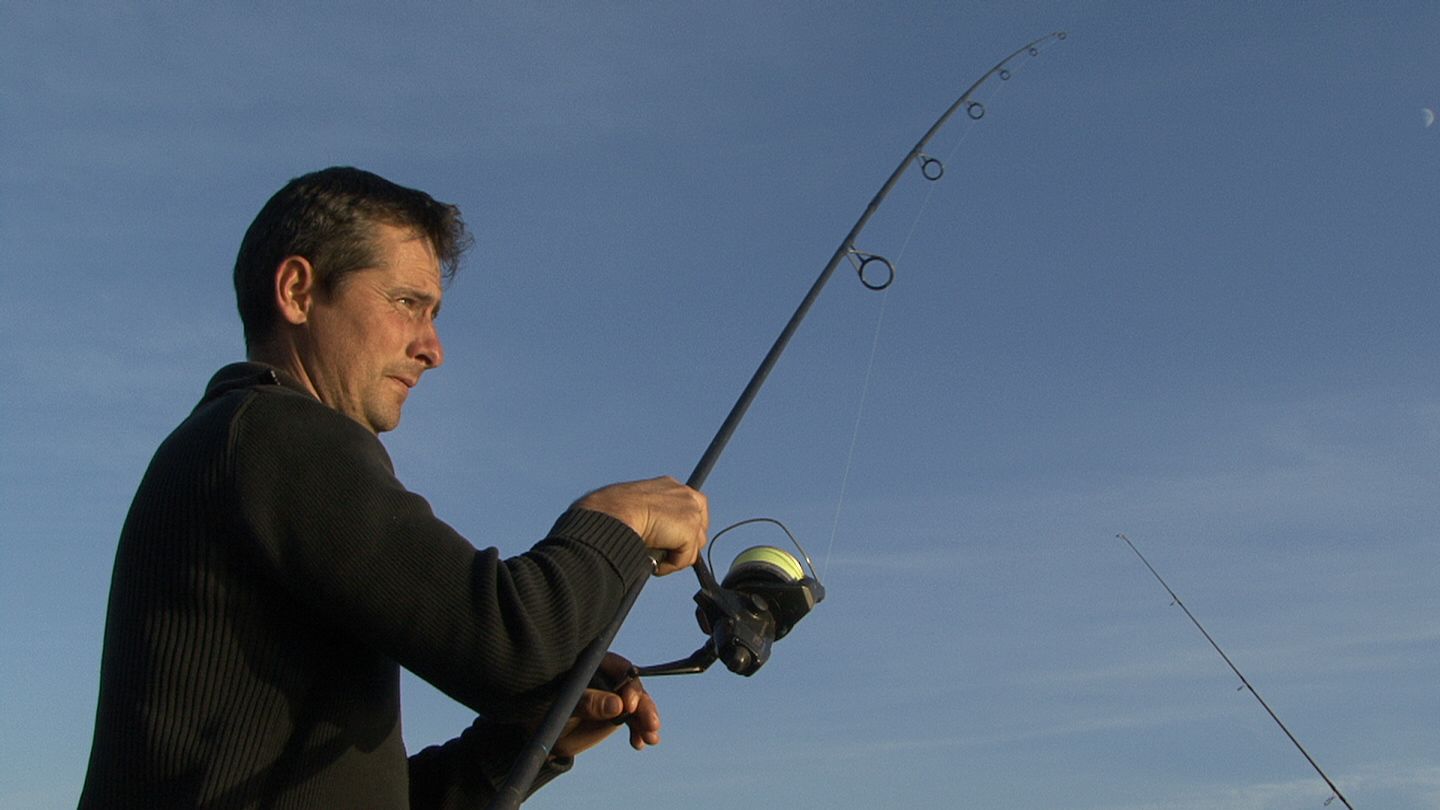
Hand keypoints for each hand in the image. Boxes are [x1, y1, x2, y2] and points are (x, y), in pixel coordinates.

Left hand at [551, 653, 659, 757]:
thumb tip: (618, 705)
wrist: (546, 734)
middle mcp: (608, 676)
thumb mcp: (566, 707)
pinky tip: (640, 743)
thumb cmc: (547, 712)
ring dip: (647, 720)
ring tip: (650, 738)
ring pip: (638, 704)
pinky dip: (640, 731)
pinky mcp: (619, 712)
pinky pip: (634, 719)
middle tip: (651, 725)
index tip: (630, 705)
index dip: (628, 684)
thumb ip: (590, 703)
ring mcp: (615, 694)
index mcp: (593, 664)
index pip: (618, 668)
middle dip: (644, 706)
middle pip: (632, 687)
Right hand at [574, 476, 707, 574]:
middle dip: (683, 544)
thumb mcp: (635, 508)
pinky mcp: (690, 530)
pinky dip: (669, 565)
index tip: (671, 541)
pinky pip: (685, 559)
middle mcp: (685, 494)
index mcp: (670, 486)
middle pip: (699, 528)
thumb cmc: (614, 512)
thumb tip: (653, 536)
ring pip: (693, 546)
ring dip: (675, 555)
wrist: (614, 514)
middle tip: (661, 551)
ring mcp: (690, 511)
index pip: (690, 508)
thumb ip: (652, 516)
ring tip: (653, 553)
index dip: (683, 528)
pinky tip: (652, 558)